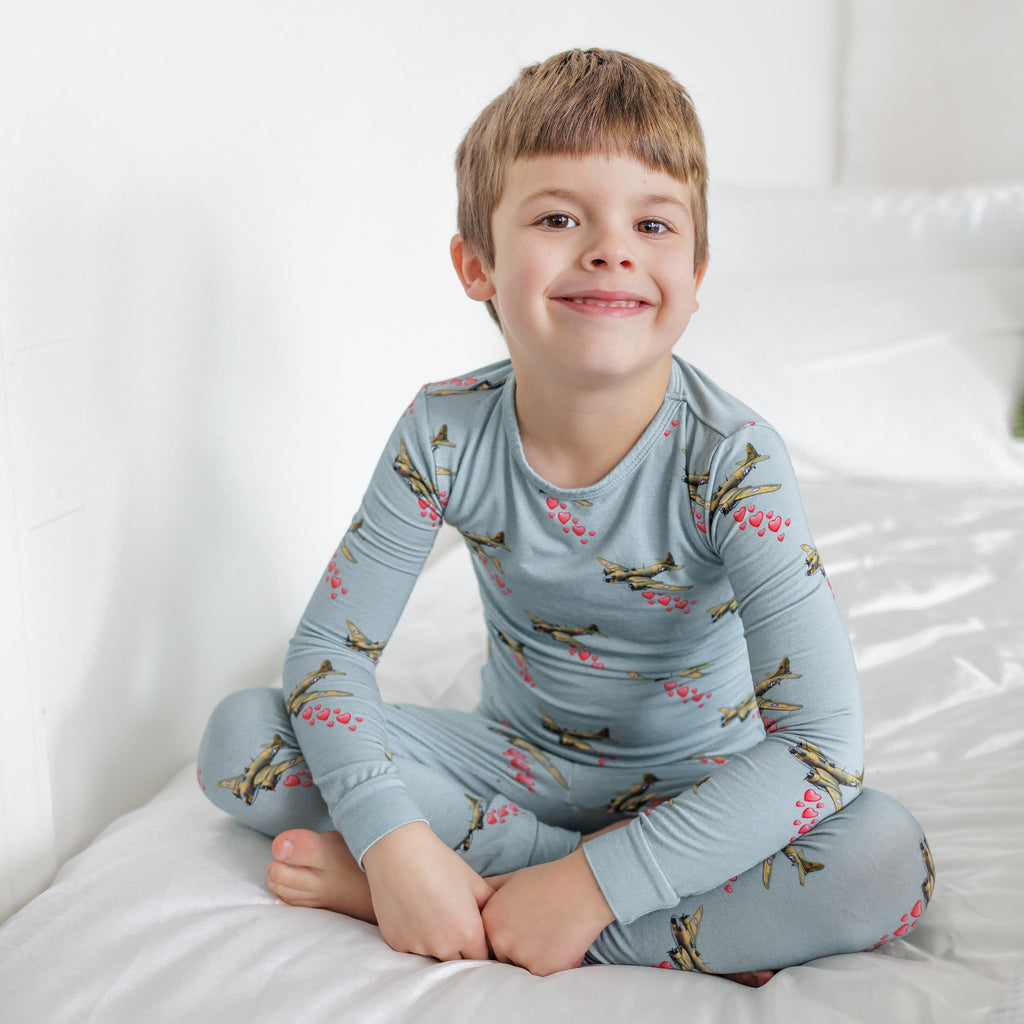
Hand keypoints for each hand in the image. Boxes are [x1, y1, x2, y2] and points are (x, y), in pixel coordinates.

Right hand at [362, 821, 494, 960]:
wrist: (397, 851)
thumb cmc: (439, 861)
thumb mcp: (473, 881)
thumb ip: (490, 906)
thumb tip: (499, 919)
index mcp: (468, 932)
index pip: (482, 956)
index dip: (480, 944)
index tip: (474, 929)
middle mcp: (443, 946)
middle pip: (458, 960)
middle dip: (459, 947)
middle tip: (452, 918)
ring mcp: (417, 947)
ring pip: (433, 955)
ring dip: (436, 942)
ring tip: (431, 911)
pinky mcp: (396, 943)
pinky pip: (412, 948)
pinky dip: (415, 936)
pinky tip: (413, 911)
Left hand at [482, 847, 615, 974]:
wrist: (581, 887)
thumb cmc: (548, 880)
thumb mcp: (510, 879)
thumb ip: (488, 891)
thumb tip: (472, 899)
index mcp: (489, 919)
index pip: (488, 941)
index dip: (507, 934)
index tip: (521, 925)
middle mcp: (499, 939)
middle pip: (503, 956)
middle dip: (518, 948)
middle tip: (538, 929)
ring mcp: (519, 955)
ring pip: (522, 967)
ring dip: (534, 957)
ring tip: (550, 933)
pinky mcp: (541, 969)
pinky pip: (541, 975)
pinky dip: (551, 964)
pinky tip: (560, 942)